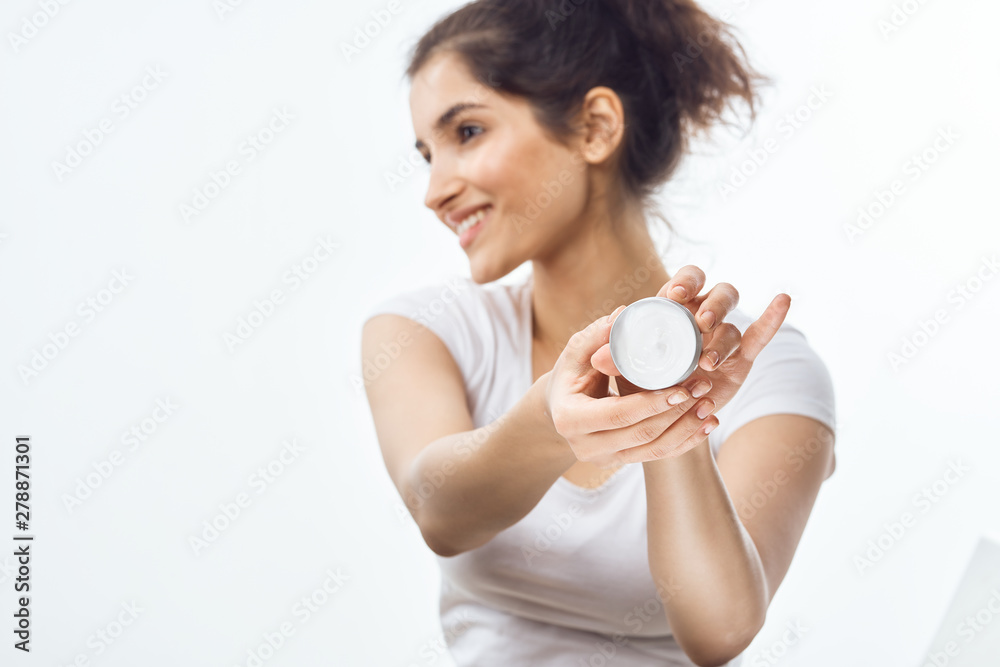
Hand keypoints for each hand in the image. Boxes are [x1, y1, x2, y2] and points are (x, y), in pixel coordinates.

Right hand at [544, 308, 714, 467]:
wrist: (560, 407)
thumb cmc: (570, 374)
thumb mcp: (576, 353)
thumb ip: (596, 336)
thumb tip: (622, 314)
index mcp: (570, 418)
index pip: (618, 414)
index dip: (652, 403)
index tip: (682, 386)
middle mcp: (585, 447)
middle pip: (641, 435)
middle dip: (677, 413)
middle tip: (704, 387)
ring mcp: (605, 459)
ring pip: (654, 450)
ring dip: (686, 428)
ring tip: (710, 405)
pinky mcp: (621, 462)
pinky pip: (658, 456)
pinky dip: (685, 441)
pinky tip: (707, 425)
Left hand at [590, 265, 790, 460]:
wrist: (660, 418)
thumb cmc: (638, 384)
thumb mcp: (623, 372)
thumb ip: (613, 360)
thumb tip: (598, 356)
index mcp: (674, 309)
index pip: (686, 282)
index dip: (686, 282)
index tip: (676, 295)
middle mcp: (702, 318)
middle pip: (718, 296)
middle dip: (711, 307)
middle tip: (700, 325)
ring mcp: (722, 339)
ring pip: (732, 326)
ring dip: (721, 341)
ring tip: (705, 363)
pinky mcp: (739, 360)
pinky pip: (759, 336)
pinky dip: (772, 318)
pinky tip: (782, 299)